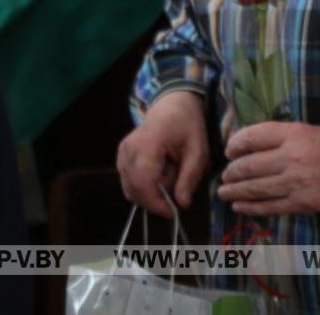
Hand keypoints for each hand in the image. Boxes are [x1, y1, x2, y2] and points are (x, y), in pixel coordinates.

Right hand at [117, 91, 208, 215]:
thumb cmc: (187, 126)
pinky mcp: (121, 157)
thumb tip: (182, 204)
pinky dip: (145, 185)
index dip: (156, 202)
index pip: (144, 181)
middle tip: (177, 181)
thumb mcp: (198, 151)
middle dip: (157, 196)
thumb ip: (189, 178)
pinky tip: (159, 172)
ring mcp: (122, 153)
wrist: (172, 106)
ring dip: (151, 191)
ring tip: (169, 173)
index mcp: (148, 143)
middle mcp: (129, 149)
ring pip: (131, 189)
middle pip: (135, 189)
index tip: (173, 212)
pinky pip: (129, 183)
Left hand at [216, 121, 319, 215]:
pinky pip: (269, 207)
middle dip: (231, 171)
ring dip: (234, 191)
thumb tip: (250, 143)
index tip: (229, 149)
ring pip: (255, 188)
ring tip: (223, 191)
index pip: (253, 136)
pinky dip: (250, 207)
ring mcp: (295, 182)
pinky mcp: (301, 203)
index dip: (235, 143)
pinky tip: (239, 206)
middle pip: (249, 165)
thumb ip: (281, 135)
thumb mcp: (309, 129)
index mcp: (294, 133)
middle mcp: (291, 157)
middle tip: (224, 174)